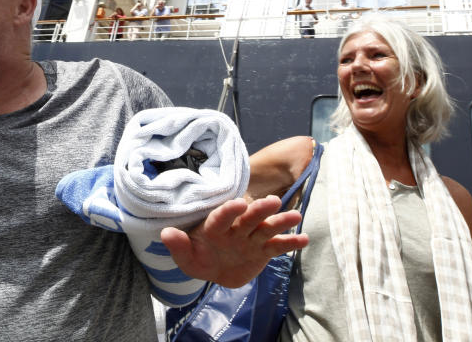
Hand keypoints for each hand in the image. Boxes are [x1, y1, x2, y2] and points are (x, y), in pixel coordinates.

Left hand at [160, 196, 307, 288]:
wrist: (214, 269)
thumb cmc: (198, 258)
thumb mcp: (185, 257)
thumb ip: (178, 245)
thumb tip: (166, 233)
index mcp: (214, 227)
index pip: (221, 217)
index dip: (229, 210)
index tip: (239, 202)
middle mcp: (235, 229)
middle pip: (248, 218)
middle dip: (259, 210)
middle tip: (273, 201)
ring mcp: (251, 239)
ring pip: (266, 229)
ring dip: (280, 222)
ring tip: (296, 216)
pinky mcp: (263, 250)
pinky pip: (277, 246)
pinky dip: (290, 243)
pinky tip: (305, 239)